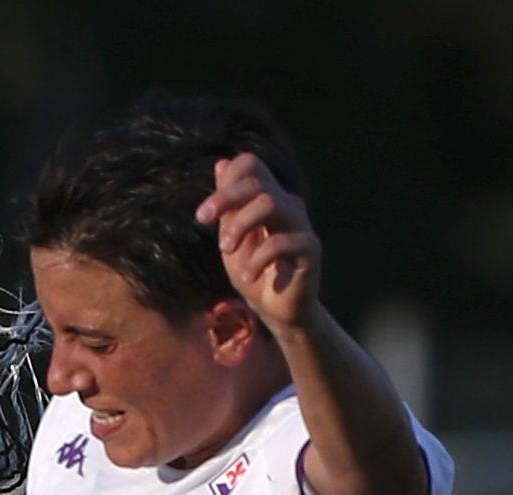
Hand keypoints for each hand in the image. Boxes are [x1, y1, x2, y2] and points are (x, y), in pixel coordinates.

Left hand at [197, 154, 320, 335]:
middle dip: (225, 199)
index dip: (225, 181)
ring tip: (227, 250)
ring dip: (240, 225)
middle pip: (258, 182)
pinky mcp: (310, 249)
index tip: (202, 216)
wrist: (277, 312)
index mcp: (268, 198)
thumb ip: (227, 208)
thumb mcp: (231, 240)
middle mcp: (288, 205)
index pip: (251, 165)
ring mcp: (301, 225)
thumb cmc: (254, 274)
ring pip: (270, 203)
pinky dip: (257, 259)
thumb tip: (221, 164)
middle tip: (204, 222)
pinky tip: (249, 277)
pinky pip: (281, 242)